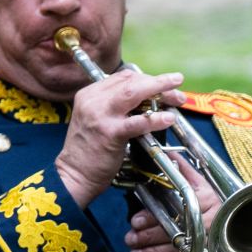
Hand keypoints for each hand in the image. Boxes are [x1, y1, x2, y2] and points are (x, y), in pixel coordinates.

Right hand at [55, 69, 184, 207]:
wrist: (74, 174)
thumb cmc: (88, 149)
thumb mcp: (95, 118)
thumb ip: (115, 106)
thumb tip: (148, 99)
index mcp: (89, 94)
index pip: (123, 77)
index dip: (147, 78)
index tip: (162, 85)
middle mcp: (93, 101)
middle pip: (131, 81)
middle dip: (158, 82)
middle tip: (177, 85)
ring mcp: (100, 116)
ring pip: (133, 93)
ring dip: (159, 90)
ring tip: (178, 96)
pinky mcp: (109, 133)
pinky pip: (137, 122)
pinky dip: (155, 119)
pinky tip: (168, 119)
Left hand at [124, 156, 221, 251]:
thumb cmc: (222, 209)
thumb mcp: (207, 190)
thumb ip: (189, 174)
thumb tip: (171, 155)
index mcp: (205, 204)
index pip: (173, 211)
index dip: (151, 217)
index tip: (134, 222)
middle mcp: (209, 224)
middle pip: (173, 232)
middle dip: (147, 237)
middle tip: (129, 240)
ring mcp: (214, 246)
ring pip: (178, 251)